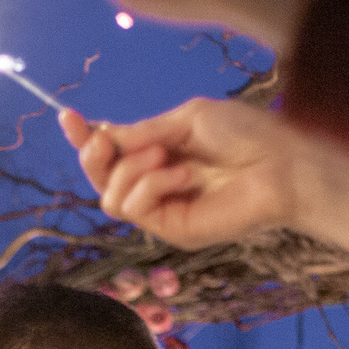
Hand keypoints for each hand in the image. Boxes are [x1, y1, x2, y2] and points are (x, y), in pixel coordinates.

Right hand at [62, 100, 348, 257]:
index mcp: (161, 154)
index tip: (67, 117)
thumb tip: (99, 134)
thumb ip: (142, 132)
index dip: (85, 138)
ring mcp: (164, 210)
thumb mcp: (186, 120)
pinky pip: (135, 208)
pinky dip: (152, 185)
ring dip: (133, 170)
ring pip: (111, 198)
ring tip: (169, 158)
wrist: (281, 163)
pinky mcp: (173, 231)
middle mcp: (158, 184)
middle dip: (93, 156)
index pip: (111, 153)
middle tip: (100, 140)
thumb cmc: (245, 134)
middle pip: (100, 179)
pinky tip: (184, 176)